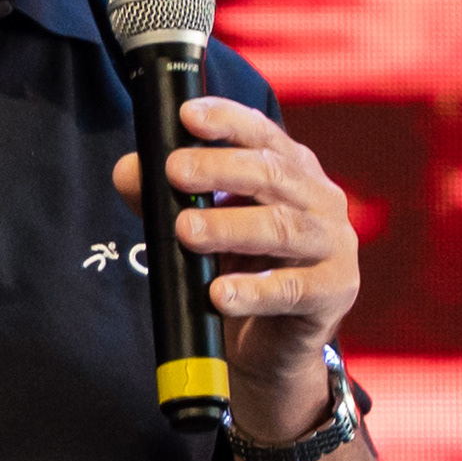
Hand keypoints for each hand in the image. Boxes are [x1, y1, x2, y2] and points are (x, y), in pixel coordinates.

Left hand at [109, 97, 361, 440]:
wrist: (270, 344)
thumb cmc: (239, 268)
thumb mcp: (200, 227)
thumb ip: (164, 198)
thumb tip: (127, 172)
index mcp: (292, 169)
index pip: (262, 133)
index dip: (227, 120)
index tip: (186, 116)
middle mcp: (320, 198)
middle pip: (273, 175)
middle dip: (220, 169)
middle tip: (174, 172)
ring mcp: (333, 244)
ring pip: (283, 228)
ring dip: (231, 227)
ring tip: (185, 229)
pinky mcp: (334, 291)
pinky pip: (292, 289)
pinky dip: (254, 291)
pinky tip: (220, 293)